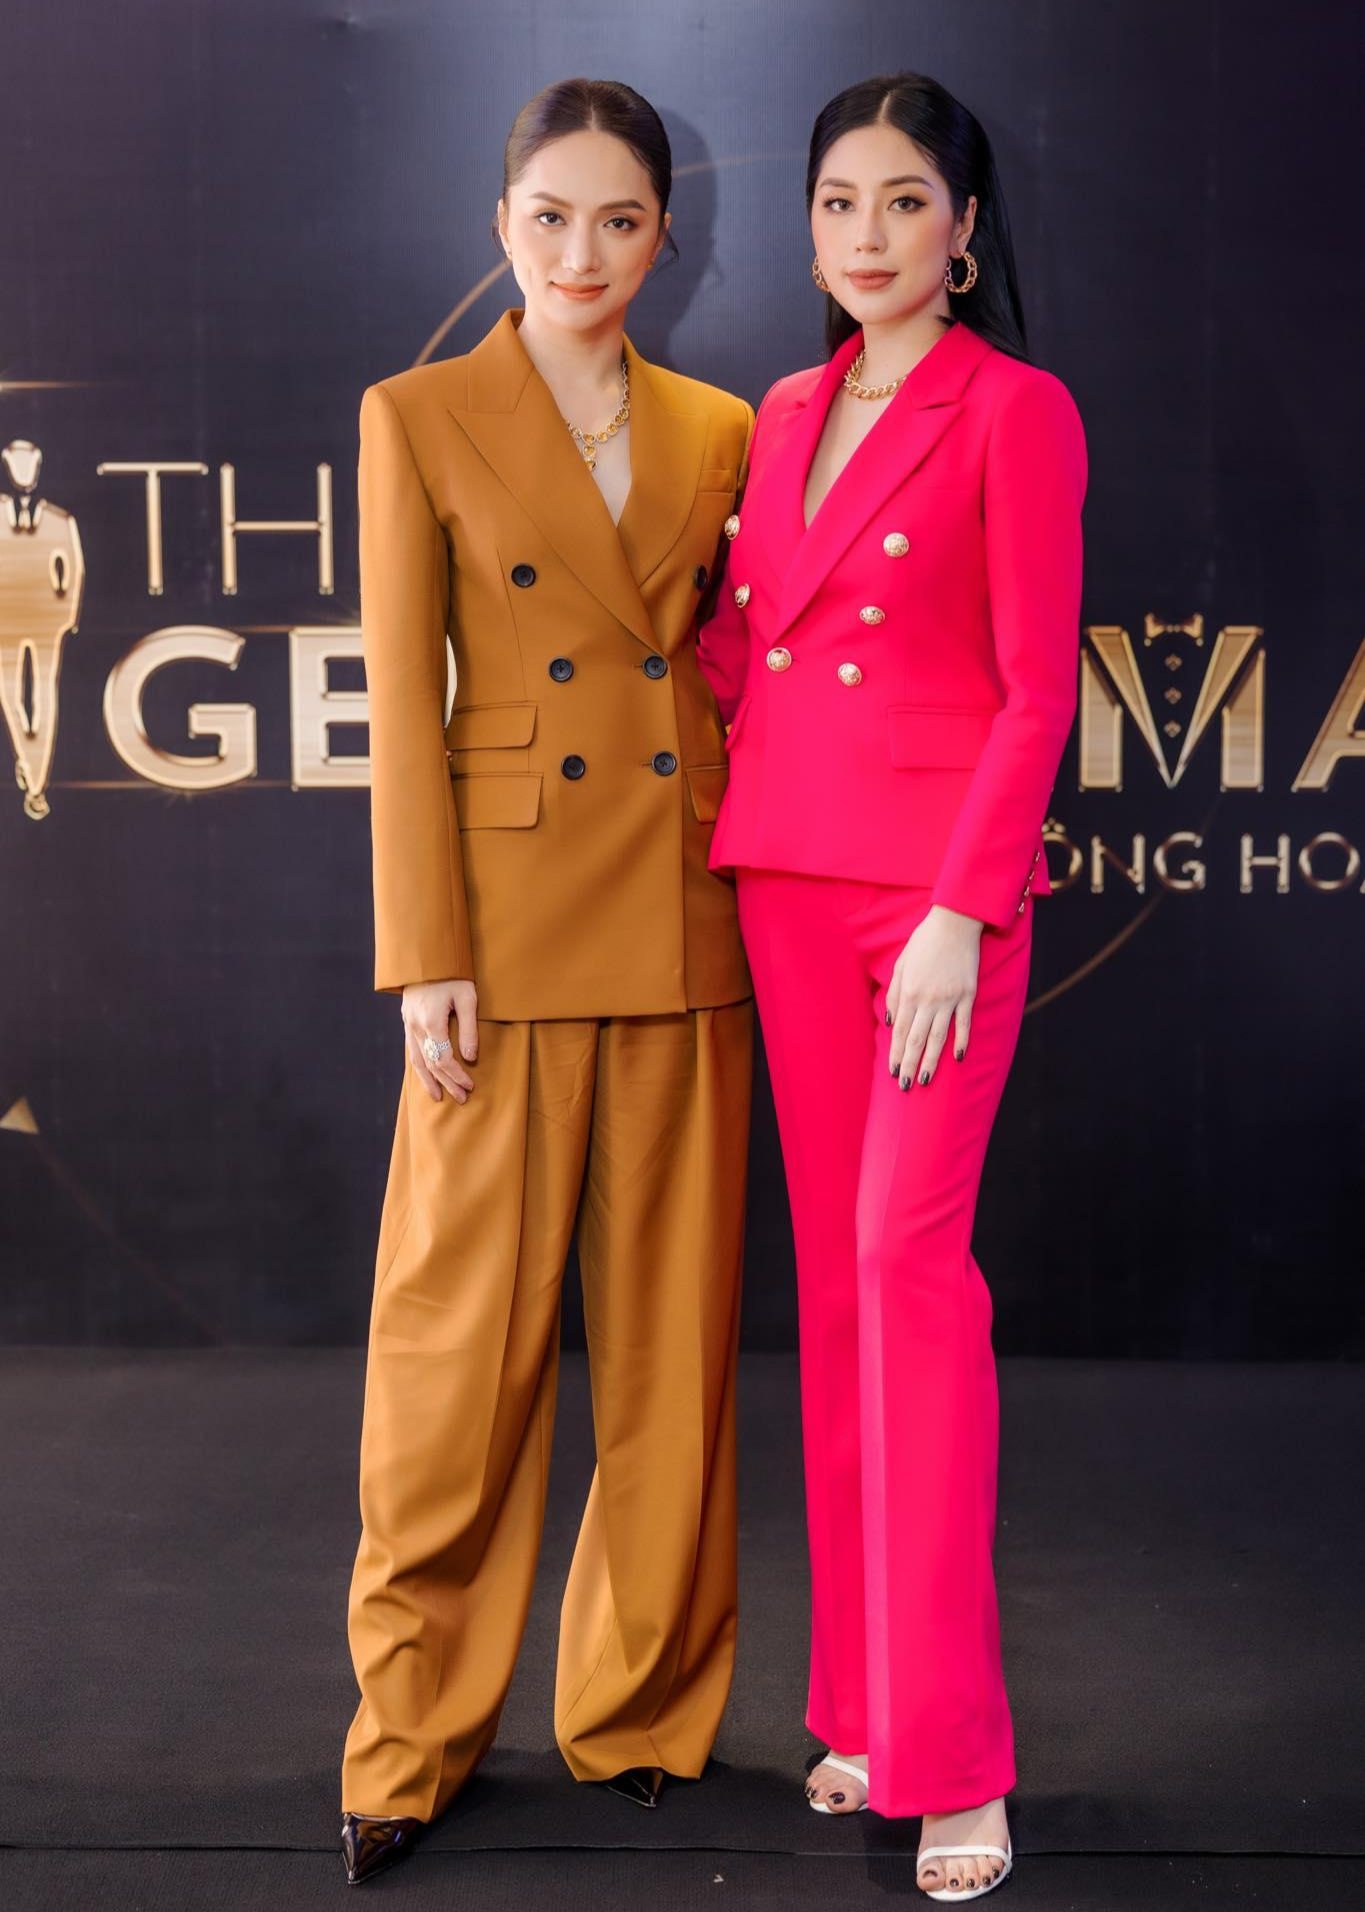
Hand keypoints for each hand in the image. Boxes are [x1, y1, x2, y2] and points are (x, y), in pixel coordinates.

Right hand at [401, 979, 478, 1102]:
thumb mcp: (467, 998)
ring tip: (438, 1097)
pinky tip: (424, 1076)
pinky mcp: (407, 1021)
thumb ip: (469, 1029)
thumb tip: (470, 1057)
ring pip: (417, 1061)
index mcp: (431, 1022)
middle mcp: (416, 1027)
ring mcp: (409, 1025)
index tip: (471, 1085)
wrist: (426, 957)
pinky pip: (411, 1050)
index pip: (445, 1059)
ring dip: (429, 1081)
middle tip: (461, 1098)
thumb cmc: (452, 975)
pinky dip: (418, 1067)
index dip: (458, 1075)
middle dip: (447, 1083)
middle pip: (431, 1064)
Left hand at [885, 905, 983, 1088]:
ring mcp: (949, 998)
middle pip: (917, 1039)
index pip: (900, 1031)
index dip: (897, 1053)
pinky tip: (957, 1058)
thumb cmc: (924, 942)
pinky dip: (961, 1041)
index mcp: (908, 992)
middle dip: (910, 1064)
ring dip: (932, 1061)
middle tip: (906, 1086)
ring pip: (939, 1037)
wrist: (955, 923)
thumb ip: (893, 993)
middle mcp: (927, 999)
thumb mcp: (901, 964)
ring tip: (926, 1080)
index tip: (894, 1071)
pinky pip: (963, 1023)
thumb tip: (890, 1021)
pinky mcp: (967, 994)